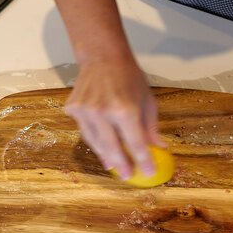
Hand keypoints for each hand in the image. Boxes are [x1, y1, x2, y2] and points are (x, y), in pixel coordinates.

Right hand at [65, 60, 164, 178]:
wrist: (102, 57)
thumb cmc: (129, 77)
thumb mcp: (147, 100)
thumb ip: (151, 127)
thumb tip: (160, 148)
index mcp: (125, 110)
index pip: (135, 144)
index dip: (143, 161)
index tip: (148, 172)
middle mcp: (102, 112)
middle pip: (112, 148)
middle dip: (121, 165)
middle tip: (127, 176)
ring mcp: (84, 111)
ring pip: (95, 142)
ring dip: (105, 155)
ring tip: (114, 165)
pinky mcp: (73, 109)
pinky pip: (85, 130)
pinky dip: (94, 139)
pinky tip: (102, 146)